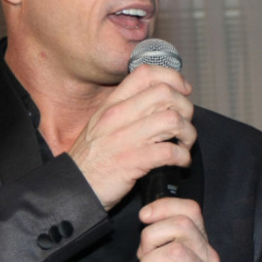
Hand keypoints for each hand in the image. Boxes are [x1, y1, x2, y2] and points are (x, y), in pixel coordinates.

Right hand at [68, 65, 195, 210]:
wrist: (74, 188)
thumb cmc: (91, 159)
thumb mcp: (102, 125)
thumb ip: (126, 110)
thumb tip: (159, 102)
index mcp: (111, 105)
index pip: (146, 73)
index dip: (172, 78)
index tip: (183, 91)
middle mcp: (118, 117)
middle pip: (165, 93)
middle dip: (185, 108)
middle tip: (184, 125)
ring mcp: (125, 139)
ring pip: (172, 119)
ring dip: (187, 133)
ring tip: (184, 144)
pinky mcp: (133, 162)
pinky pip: (169, 151)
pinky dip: (182, 156)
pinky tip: (180, 162)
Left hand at [137, 198, 220, 261]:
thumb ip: (163, 246)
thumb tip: (144, 229)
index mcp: (201, 246)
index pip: (191, 210)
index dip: (164, 206)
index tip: (144, 216)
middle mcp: (208, 259)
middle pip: (181, 225)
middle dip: (151, 237)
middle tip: (142, 258)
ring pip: (175, 252)